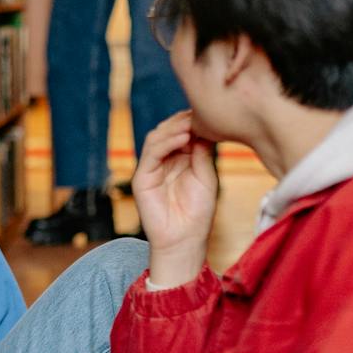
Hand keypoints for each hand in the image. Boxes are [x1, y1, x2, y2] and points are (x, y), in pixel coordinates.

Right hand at [132, 112, 216, 286]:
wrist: (185, 240)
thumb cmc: (198, 213)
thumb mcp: (206, 176)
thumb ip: (202, 152)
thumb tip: (203, 126)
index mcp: (179, 159)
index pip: (181, 132)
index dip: (193, 121)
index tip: (210, 112)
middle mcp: (163, 161)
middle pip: (167, 130)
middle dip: (183, 121)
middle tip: (200, 113)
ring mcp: (151, 168)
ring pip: (156, 138)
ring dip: (174, 129)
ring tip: (191, 125)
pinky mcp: (142, 178)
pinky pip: (151, 153)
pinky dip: (165, 143)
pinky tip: (182, 138)